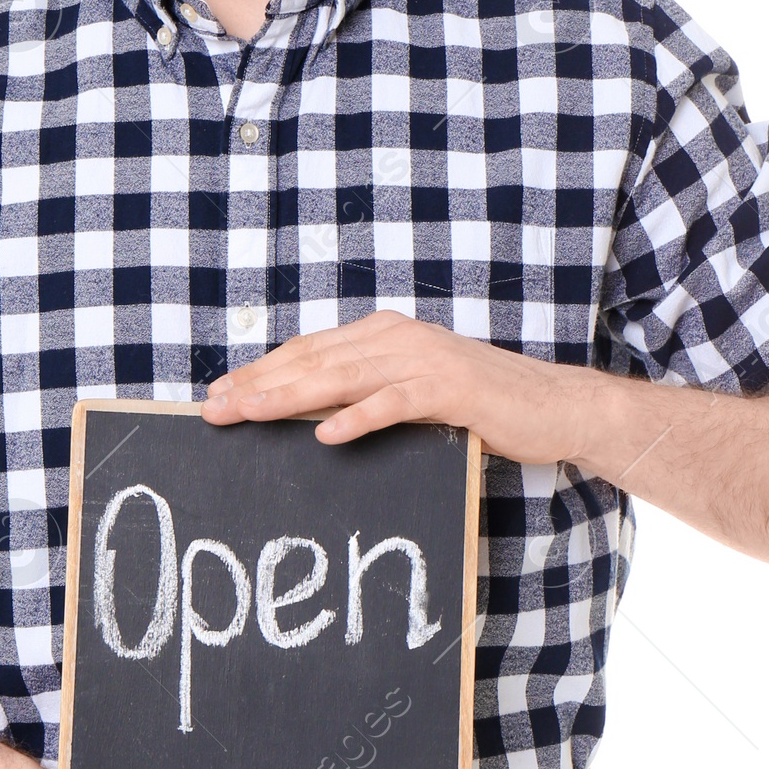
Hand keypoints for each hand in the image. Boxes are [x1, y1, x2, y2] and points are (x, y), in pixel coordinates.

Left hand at [201, 308, 585, 460]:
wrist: (552, 404)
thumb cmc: (481, 403)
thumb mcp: (413, 391)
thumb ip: (367, 391)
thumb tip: (310, 414)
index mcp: (385, 334)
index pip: (308, 350)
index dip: (261, 370)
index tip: (219, 393)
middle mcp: (398, 338)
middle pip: (314, 360)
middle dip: (259, 384)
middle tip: (215, 409)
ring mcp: (424, 360)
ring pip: (343, 377)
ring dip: (290, 397)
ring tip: (249, 414)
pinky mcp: (451, 389)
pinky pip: (394, 403)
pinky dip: (358, 417)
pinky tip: (325, 434)